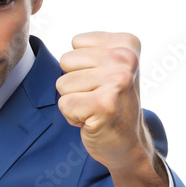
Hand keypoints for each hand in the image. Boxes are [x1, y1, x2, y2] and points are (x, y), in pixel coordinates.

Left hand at [56, 31, 166, 186]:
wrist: (128, 143)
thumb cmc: (112, 103)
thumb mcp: (109, 66)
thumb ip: (89, 49)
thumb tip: (58, 50)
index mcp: (127, 44)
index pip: (77, 43)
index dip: (82, 66)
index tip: (102, 81)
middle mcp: (126, 59)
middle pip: (66, 61)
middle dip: (75, 83)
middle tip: (97, 97)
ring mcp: (117, 81)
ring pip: (63, 83)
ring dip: (74, 101)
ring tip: (95, 108)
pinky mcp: (104, 105)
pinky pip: (64, 104)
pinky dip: (73, 117)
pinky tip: (93, 120)